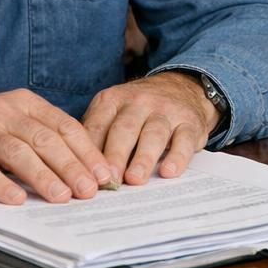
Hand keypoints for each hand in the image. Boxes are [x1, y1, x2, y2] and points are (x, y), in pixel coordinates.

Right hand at [0, 91, 113, 205]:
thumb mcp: (13, 125)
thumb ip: (43, 140)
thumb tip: (85, 171)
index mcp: (25, 103)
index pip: (65, 127)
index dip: (87, 152)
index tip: (104, 175)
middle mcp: (4, 112)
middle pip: (46, 140)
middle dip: (72, 167)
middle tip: (90, 191)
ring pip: (18, 153)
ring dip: (43, 177)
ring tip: (62, 197)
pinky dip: (0, 185)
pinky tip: (15, 199)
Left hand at [81, 71, 219, 184]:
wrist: (182, 87)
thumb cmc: (139, 110)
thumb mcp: (114, 112)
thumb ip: (96, 135)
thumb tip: (77, 170)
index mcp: (113, 100)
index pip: (98, 125)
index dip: (90, 151)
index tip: (85, 175)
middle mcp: (139, 102)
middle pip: (125, 129)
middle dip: (115, 155)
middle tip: (108, 180)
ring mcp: (166, 111)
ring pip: (154, 134)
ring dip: (143, 158)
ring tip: (134, 179)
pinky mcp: (190, 122)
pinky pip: (184, 140)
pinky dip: (177, 157)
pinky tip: (169, 172)